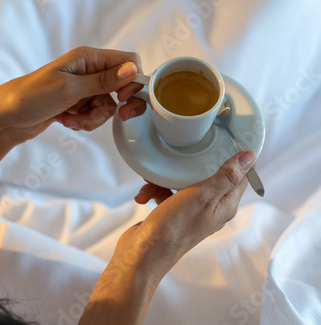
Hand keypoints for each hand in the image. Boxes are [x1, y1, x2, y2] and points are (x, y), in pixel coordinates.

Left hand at [0, 46, 144, 143]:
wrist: (7, 118)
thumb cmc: (31, 97)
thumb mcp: (69, 89)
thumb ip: (103, 81)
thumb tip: (132, 70)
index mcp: (87, 58)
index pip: (127, 61)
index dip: (132, 80)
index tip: (123, 98)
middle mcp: (88, 71)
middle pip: (121, 87)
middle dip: (117, 105)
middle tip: (117, 117)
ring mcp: (82, 89)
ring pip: (107, 106)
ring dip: (94, 118)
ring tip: (74, 119)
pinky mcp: (77, 104)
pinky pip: (94, 115)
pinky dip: (85, 122)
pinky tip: (68, 121)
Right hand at [116, 151, 256, 271]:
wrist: (142, 255)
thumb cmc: (173, 228)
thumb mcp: (202, 196)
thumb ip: (226, 176)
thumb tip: (250, 157)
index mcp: (224, 205)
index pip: (239, 175)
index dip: (235, 156)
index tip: (225, 137)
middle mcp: (210, 208)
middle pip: (207, 174)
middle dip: (188, 165)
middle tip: (179, 155)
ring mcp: (190, 211)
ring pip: (182, 182)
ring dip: (164, 179)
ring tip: (151, 183)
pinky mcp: (171, 212)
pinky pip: (166, 192)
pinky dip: (154, 191)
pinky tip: (144, 197)